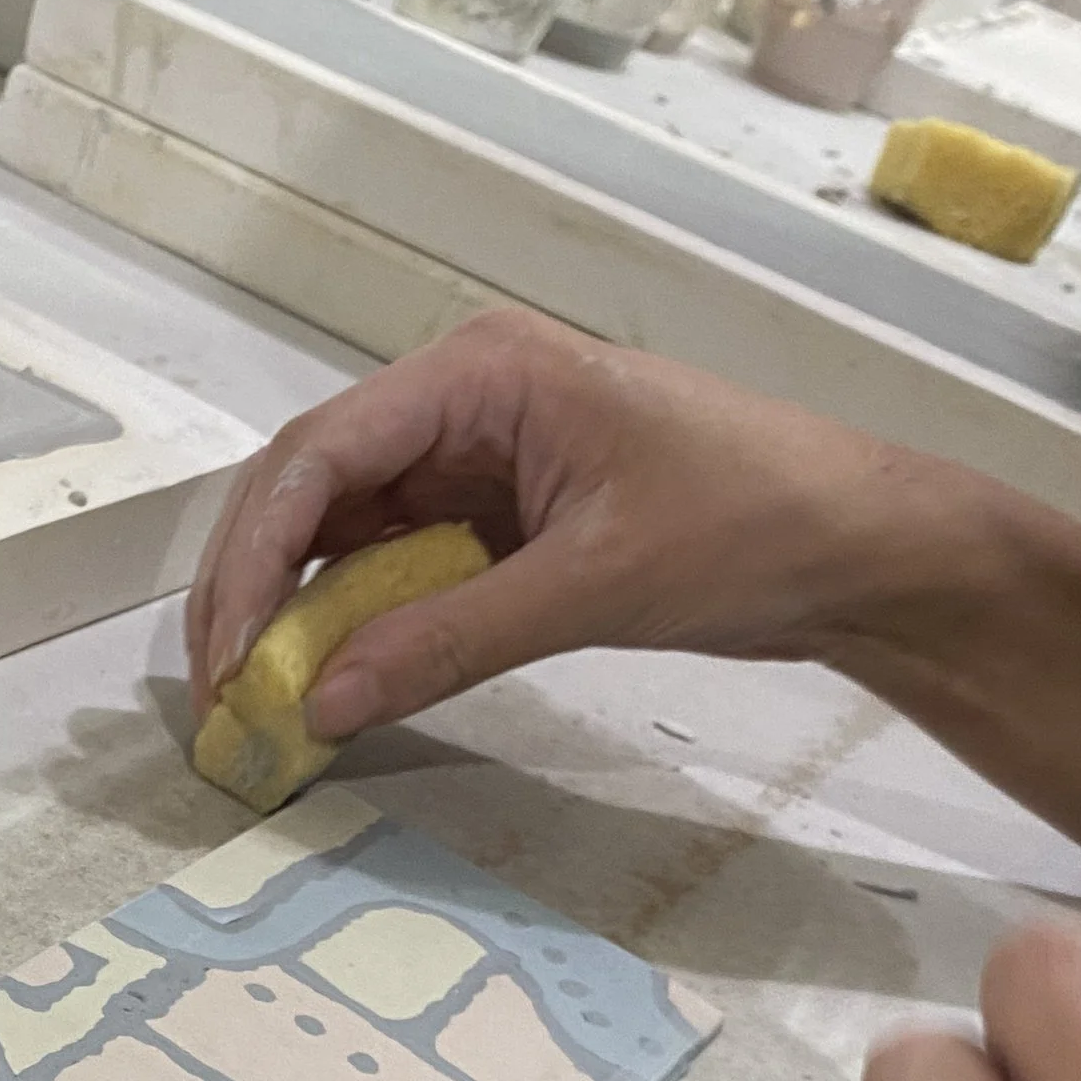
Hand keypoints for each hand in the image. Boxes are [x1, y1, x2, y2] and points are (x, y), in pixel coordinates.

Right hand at [184, 307, 958, 743]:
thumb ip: (447, 641)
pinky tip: (327, 685)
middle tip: (222, 694)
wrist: (859, 549)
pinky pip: (391, 568)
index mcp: (481, 374)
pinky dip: (351, 626)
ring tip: (256, 701)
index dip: (255, 555)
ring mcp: (474, 460)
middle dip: (252, 587)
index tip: (229, 655)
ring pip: (339, 531)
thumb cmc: (751, 525)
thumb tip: (319, 706)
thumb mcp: (594, 584)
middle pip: (309, 488)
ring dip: (292, 612)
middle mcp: (460, 403)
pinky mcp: (494, 518)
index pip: (322, 453)